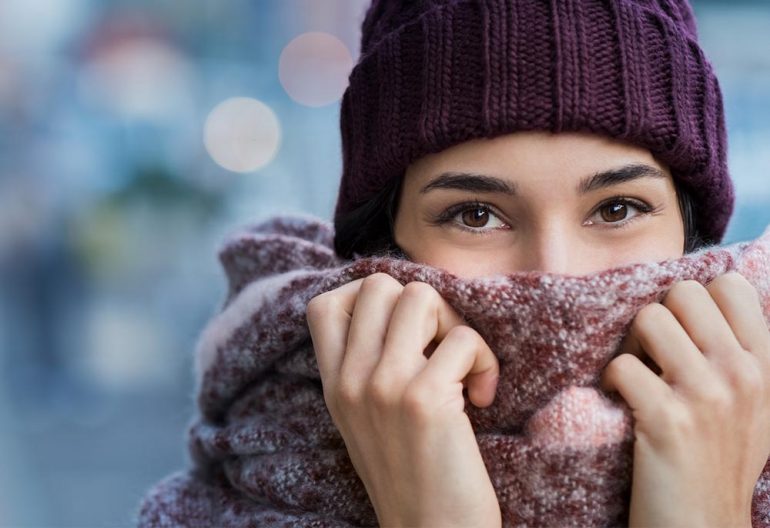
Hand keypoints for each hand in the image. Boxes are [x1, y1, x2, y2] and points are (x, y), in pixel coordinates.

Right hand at [306, 272, 500, 527]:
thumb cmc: (411, 475)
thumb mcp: (366, 420)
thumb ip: (367, 368)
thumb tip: (404, 306)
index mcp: (334, 385)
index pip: (325, 305)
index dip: (369, 299)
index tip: (403, 330)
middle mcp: (350, 380)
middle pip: (380, 285)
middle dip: (422, 305)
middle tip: (440, 347)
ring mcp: (383, 386)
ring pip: (421, 297)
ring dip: (455, 324)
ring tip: (463, 367)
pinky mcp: (423, 399)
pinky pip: (463, 338)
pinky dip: (485, 361)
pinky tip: (483, 398)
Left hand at [602, 271, 769, 526]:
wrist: (702, 526)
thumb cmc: (720, 462)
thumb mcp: (756, 406)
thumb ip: (743, 354)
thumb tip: (712, 298)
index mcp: (765, 365)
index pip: (730, 286)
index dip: (695, 301)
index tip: (683, 333)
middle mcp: (743, 374)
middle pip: (682, 293)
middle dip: (658, 318)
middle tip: (651, 355)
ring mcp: (707, 395)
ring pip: (649, 319)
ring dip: (631, 346)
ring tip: (635, 377)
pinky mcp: (667, 419)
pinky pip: (622, 365)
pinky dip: (610, 381)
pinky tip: (619, 402)